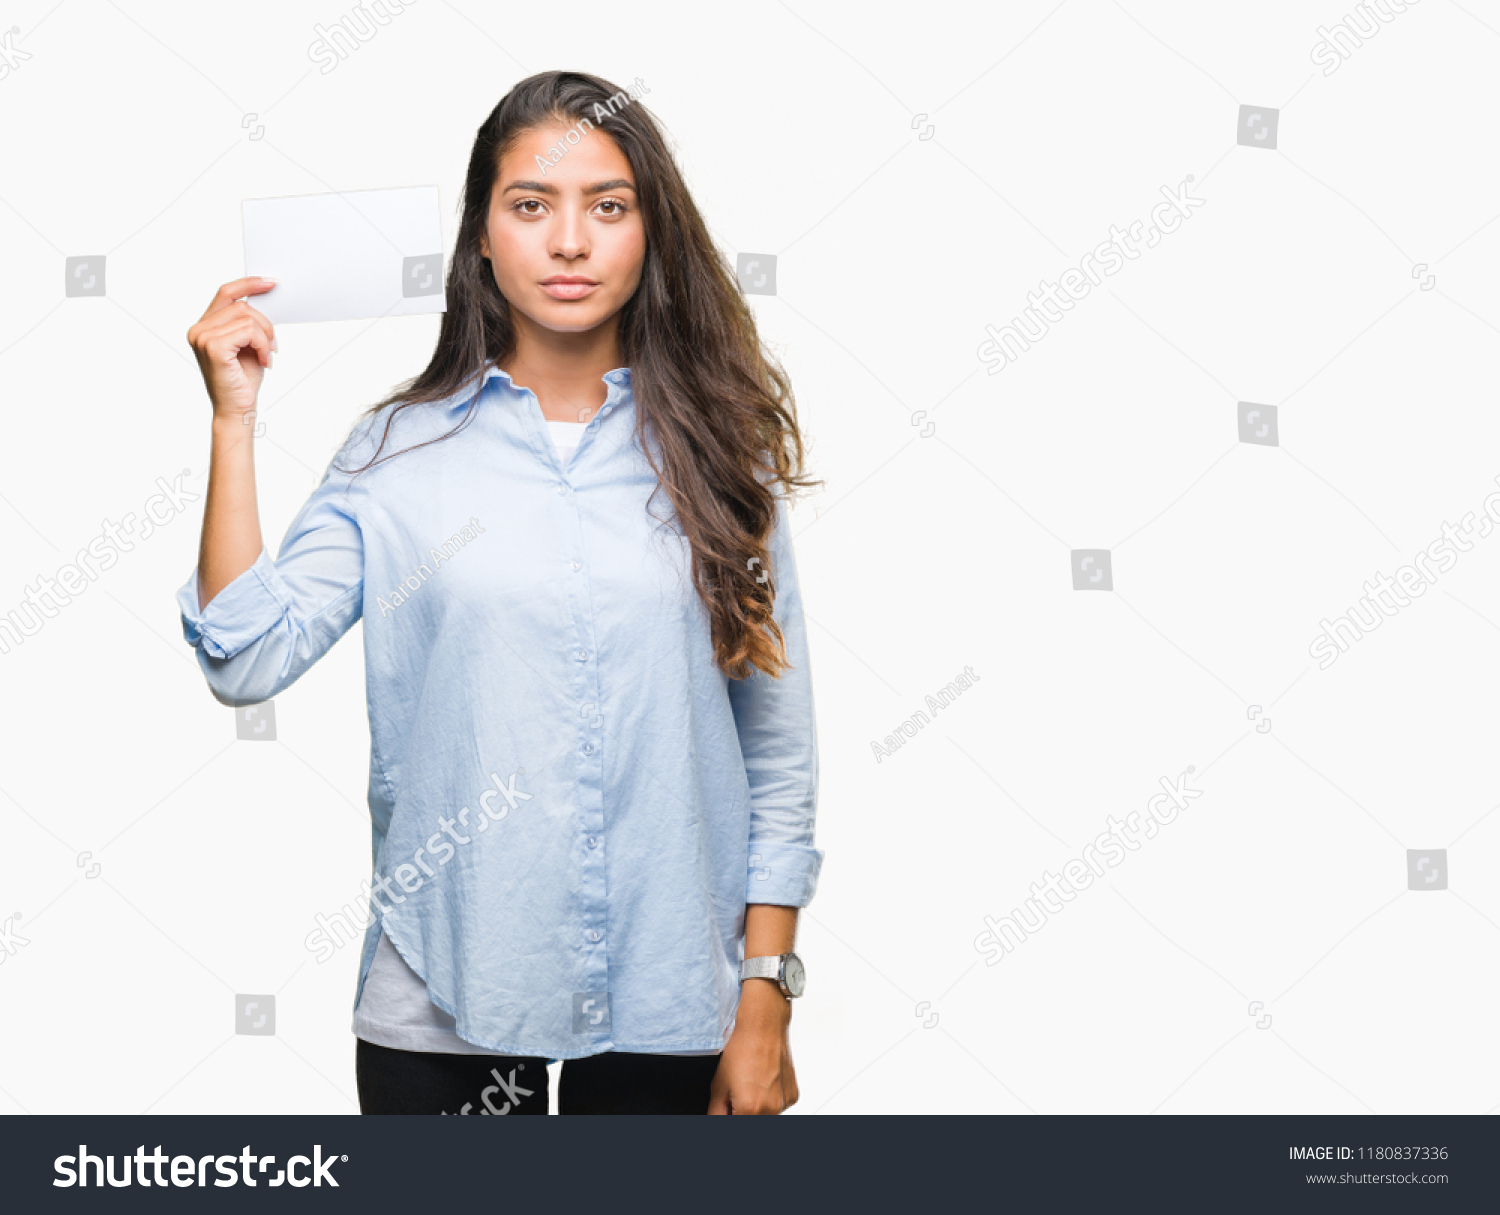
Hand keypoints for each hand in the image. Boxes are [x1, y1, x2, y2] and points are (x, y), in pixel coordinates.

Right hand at [186, 277, 277, 419]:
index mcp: (205, 326)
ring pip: (247, 318)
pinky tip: (264, 361)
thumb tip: (265, 299)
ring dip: (265, 337)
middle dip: (265, 325)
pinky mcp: (213, 347)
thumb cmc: (242, 379)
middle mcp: (199, 329)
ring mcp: (203, 338)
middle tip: (273, 346)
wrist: (237, 409)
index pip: (226, 293)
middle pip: (242, 306)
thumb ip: (248, 322)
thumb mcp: (248, 344)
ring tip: (267, 356)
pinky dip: (262, 345)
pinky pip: (248, 331)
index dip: (249, 284)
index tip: (271, 282)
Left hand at [707, 980, 797, 1113]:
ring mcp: (784, 1103)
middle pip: (751, 1122)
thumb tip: (716, 1121)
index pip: (734, 1127)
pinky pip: (778, 1107)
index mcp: (750, 1109)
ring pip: (766, 1117)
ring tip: (749, 1085)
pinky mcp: (793, 1095)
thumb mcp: (718, 1084)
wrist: (763, 1026)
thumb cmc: (742, 1048)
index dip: (729, 1117)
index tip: (727, 1109)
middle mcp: (771, 1109)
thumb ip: (716, 1112)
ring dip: (756, 1109)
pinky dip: (769, 1100)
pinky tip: (762, 1082)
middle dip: (740, 1113)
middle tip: (735, 1095)